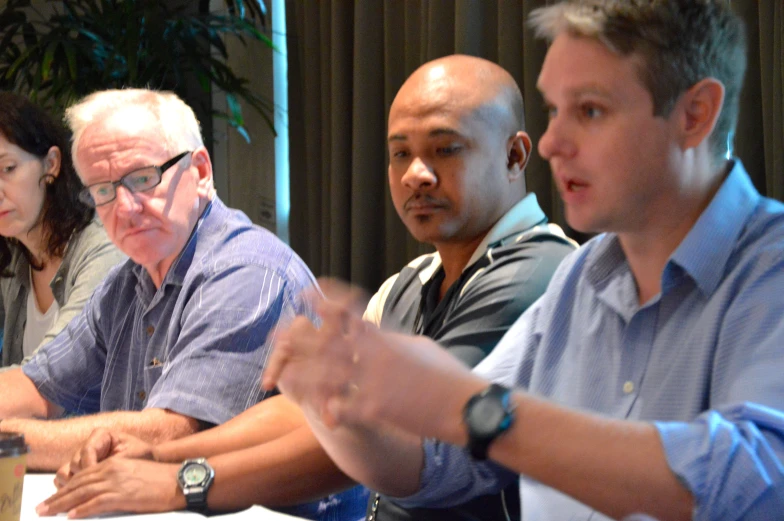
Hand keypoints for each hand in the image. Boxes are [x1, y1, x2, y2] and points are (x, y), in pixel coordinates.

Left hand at [38, 458, 182, 517]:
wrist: (177, 480)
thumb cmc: (158, 479)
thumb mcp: (133, 473)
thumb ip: (114, 478)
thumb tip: (97, 492)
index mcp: (113, 464)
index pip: (82, 476)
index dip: (64, 488)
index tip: (51, 498)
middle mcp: (111, 470)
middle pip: (77, 484)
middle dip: (57, 497)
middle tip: (40, 508)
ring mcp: (116, 482)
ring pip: (82, 493)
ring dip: (62, 504)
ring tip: (47, 513)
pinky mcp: (123, 495)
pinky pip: (97, 503)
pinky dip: (82, 510)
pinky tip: (71, 517)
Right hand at [55, 428, 153, 488]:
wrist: (148, 463)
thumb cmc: (142, 457)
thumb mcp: (131, 456)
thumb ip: (113, 463)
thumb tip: (97, 473)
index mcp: (101, 435)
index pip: (87, 450)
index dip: (89, 466)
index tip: (97, 480)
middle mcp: (88, 445)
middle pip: (73, 463)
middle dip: (81, 478)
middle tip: (89, 492)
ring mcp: (80, 459)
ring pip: (65, 473)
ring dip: (72, 485)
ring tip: (85, 495)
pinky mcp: (77, 472)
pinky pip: (63, 480)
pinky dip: (68, 489)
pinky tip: (79, 498)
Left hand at [264, 280, 484, 439]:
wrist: (465, 405)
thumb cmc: (449, 374)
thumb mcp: (421, 345)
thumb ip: (394, 338)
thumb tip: (379, 330)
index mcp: (384, 338)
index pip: (348, 313)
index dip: (324, 302)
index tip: (306, 293)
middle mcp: (373, 356)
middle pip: (327, 342)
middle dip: (300, 337)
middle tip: (277, 333)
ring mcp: (372, 383)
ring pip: (326, 376)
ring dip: (303, 374)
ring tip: (282, 373)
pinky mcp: (376, 410)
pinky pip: (342, 408)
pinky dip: (327, 409)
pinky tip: (315, 411)